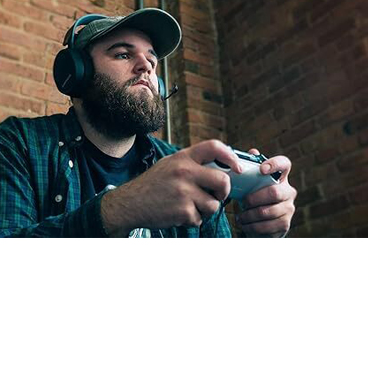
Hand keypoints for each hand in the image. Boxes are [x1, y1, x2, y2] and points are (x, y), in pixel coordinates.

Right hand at [100, 140, 242, 236]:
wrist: (129, 203)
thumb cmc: (153, 184)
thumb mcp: (171, 164)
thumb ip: (193, 162)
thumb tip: (223, 166)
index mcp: (183, 157)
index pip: (215, 147)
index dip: (231, 157)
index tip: (237, 168)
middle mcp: (185, 172)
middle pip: (223, 181)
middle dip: (224, 191)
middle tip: (217, 195)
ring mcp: (184, 192)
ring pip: (214, 204)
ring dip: (206, 208)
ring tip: (190, 205)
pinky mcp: (182, 211)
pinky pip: (200, 218)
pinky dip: (193, 219)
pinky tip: (179, 213)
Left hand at [235, 149, 296, 237]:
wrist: (260, 225)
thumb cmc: (253, 200)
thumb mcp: (249, 185)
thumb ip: (249, 169)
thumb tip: (252, 152)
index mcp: (280, 177)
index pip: (284, 164)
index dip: (275, 164)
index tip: (262, 169)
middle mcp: (288, 191)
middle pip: (274, 192)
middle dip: (254, 198)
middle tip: (243, 202)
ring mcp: (289, 209)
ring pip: (267, 211)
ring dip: (250, 215)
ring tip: (241, 216)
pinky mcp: (285, 224)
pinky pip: (266, 226)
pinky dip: (252, 226)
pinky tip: (245, 224)